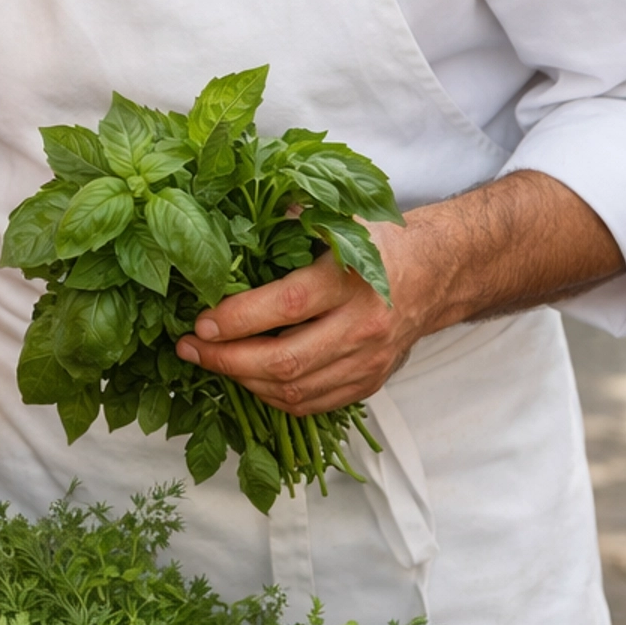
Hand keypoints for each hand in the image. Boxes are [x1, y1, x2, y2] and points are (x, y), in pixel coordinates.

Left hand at [176, 218, 433, 415]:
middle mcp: (363, 327)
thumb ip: (287, 223)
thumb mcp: (337, 220)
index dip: (236, 319)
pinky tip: (247, 377)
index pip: (285, 307)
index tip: (199, 320)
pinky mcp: (369, 384)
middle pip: (285, 361)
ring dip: (243, 381)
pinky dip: (272, 396)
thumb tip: (227, 231)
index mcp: (351, 280)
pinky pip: (312, 404)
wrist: (436, 274)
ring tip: (211, 361)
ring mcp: (368, 362)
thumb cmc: (377, 243)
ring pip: (295, 390)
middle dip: (227, 360)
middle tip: (189, 348)